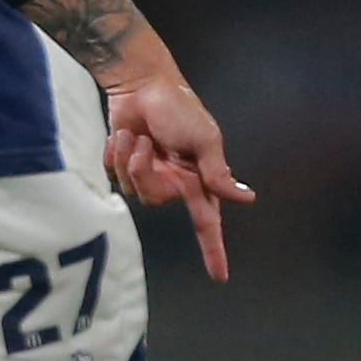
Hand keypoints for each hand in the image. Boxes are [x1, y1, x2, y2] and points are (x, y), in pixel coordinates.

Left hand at [104, 77, 253, 282]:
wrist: (140, 84)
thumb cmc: (178, 107)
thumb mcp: (204, 138)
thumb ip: (218, 172)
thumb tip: (246, 198)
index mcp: (197, 178)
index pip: (208, 222)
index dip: (214, 250)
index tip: (220, 276)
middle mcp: (173, 181)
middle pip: (155, 200)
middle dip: (145, 173)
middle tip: (148, 145)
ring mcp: (148, 174)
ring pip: (132, 190)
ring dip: (129, 159)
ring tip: (134, 136)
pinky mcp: (124, 164)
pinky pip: (114, 176)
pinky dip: (114, 154)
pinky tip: (122, 136)